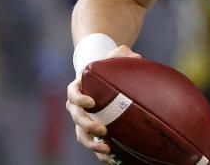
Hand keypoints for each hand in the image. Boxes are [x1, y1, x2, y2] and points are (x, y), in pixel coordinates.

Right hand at [66, 45, 140, 161]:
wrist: (103, 78)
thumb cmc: (108, 66)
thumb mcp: (115, 55)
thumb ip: (122, 53)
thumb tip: (136, 57)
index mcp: (79, 87)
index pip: (73, 93)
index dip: (79, 99)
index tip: (91, 103)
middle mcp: (77, 106)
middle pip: (76, 118)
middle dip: (87, 126)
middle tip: (102, 130)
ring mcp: (83, 120)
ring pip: (81, 135)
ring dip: (92, 144)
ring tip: (107, 150)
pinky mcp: (91, 130)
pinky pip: (93, 144)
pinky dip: (101, 154)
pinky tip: (115, 160)